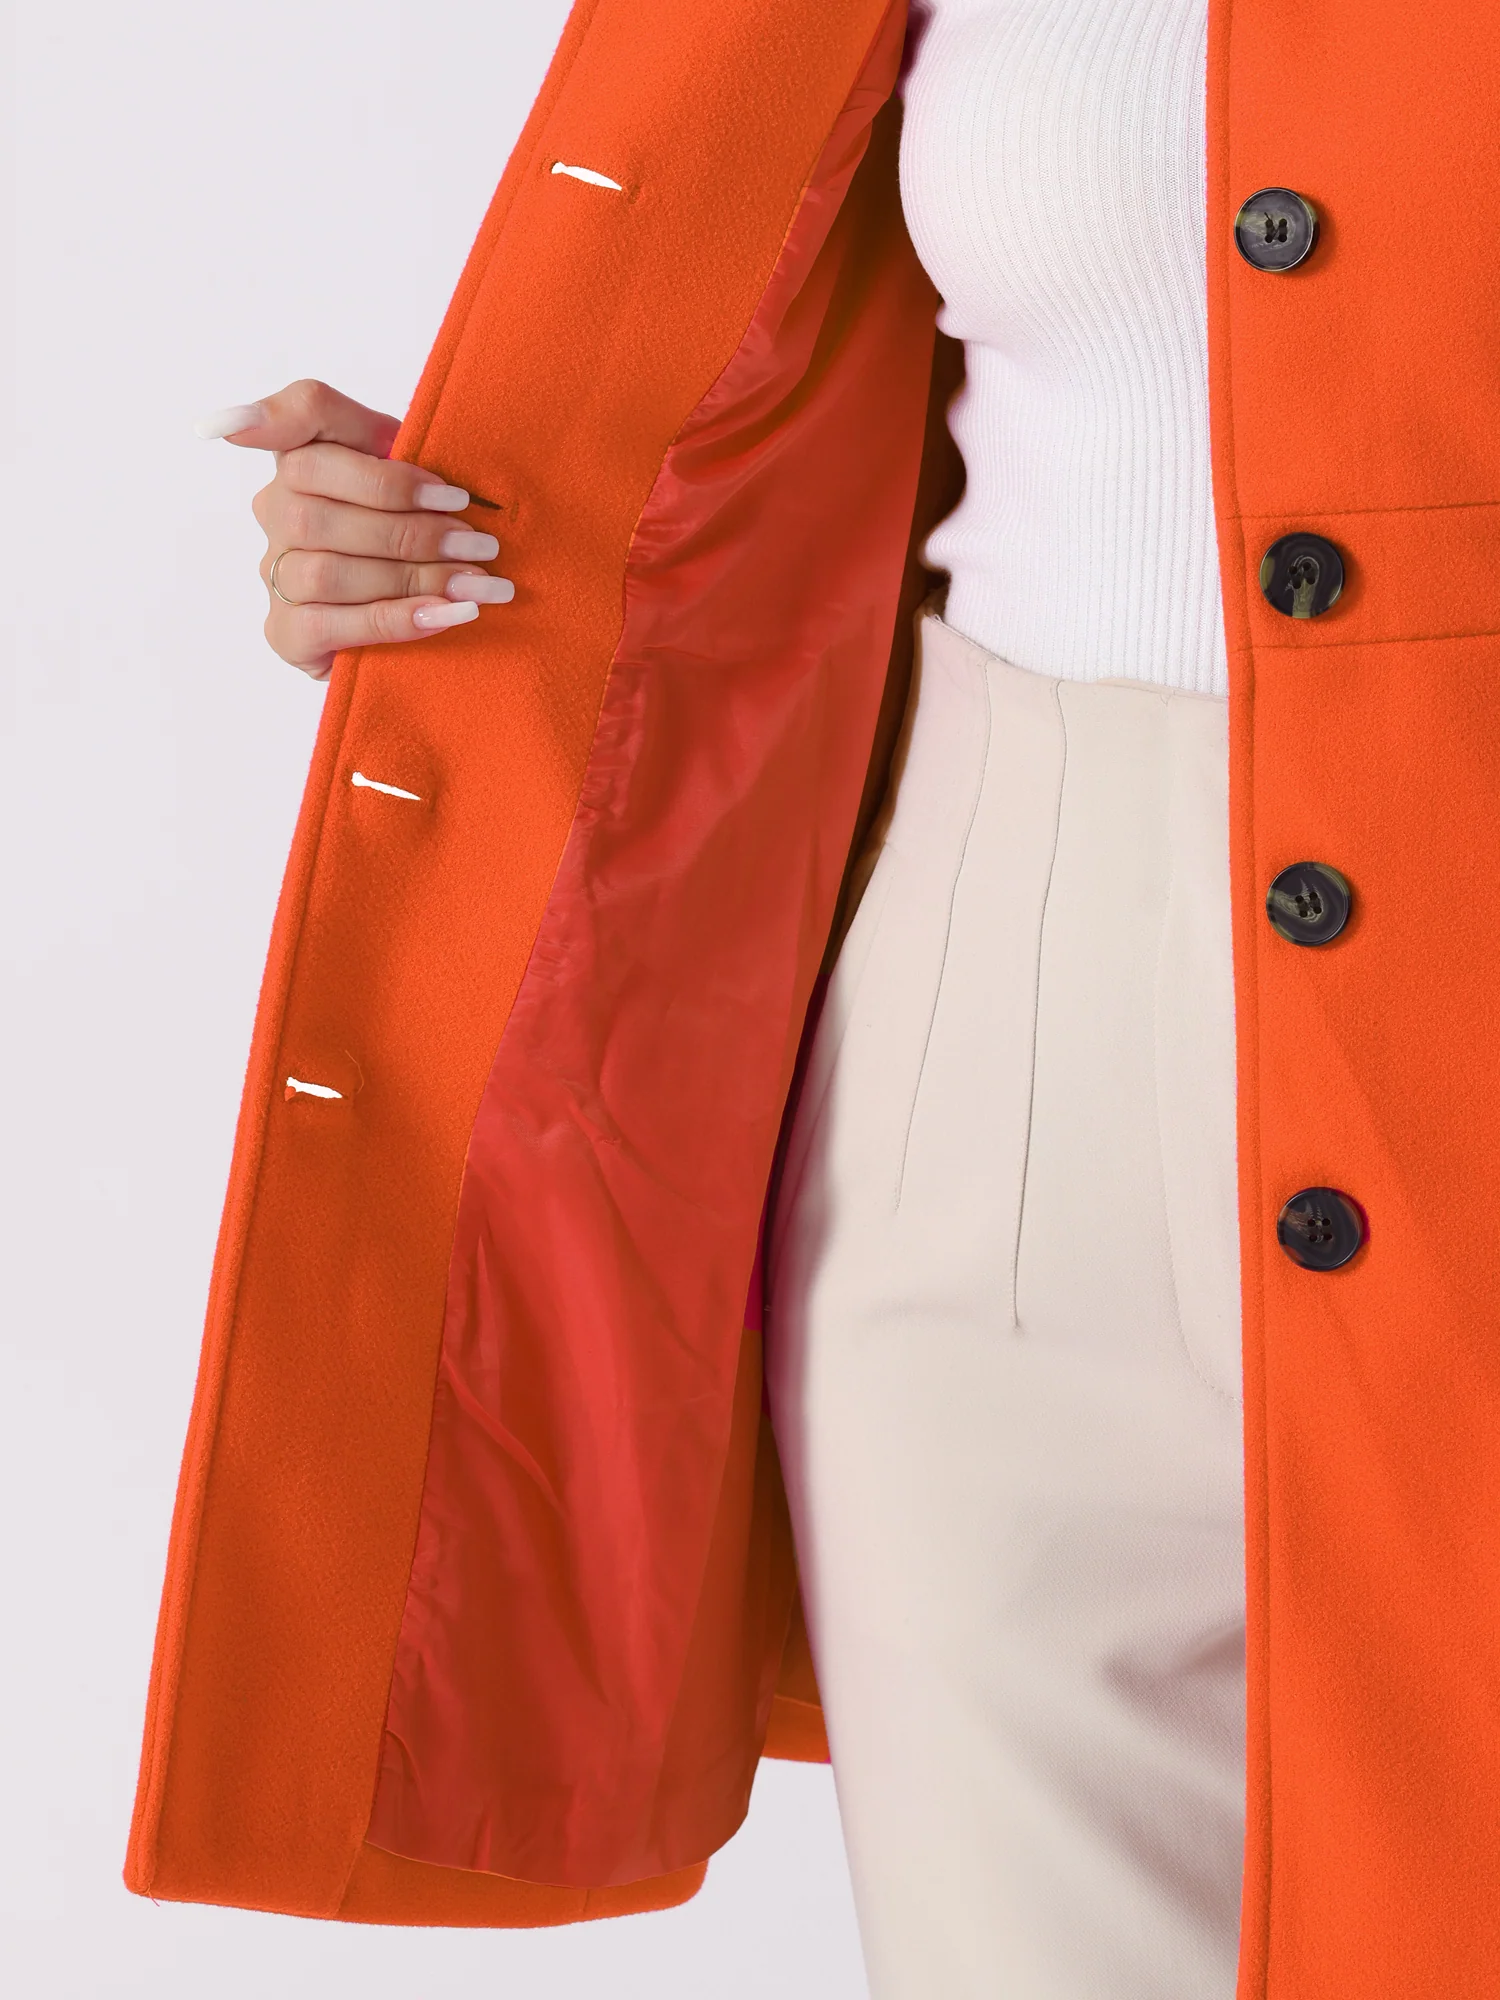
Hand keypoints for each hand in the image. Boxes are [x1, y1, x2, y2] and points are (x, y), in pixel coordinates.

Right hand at [195, 379, 513, 679]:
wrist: (408, 625)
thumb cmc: (417, 542)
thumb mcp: (421, 483)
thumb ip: (410, 451)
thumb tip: (413, 436)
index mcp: (310, 454)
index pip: (309, 410)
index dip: (344, 428)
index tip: (419, 463)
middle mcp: (278, 508)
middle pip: (318, 510)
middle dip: (413, 531)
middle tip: (479, 546)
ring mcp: (275, 572)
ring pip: (326, 572)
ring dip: (413, 578)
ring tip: (476, 583)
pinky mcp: (285, 632)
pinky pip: (330, 624)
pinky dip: (395, 619)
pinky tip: (446, 615)